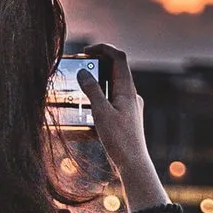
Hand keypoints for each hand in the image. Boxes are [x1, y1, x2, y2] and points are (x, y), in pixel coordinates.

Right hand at [84, 44, 154, 193]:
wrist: (133, 163)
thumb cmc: (119, 139)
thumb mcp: (101, 113)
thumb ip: (92, 91)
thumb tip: (83, 72)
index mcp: (128, 89)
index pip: (119, 58)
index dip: (104, 48)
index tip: (86, 50)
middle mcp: (131, 95)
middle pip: (116, 69)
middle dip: (98, 63)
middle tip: (80, 65)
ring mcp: (129, 106)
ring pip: (113, 85)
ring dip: (98, 81)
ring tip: (80, 85)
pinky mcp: (126, 117)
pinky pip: (112, 99)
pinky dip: (100, 96)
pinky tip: (87, 107)